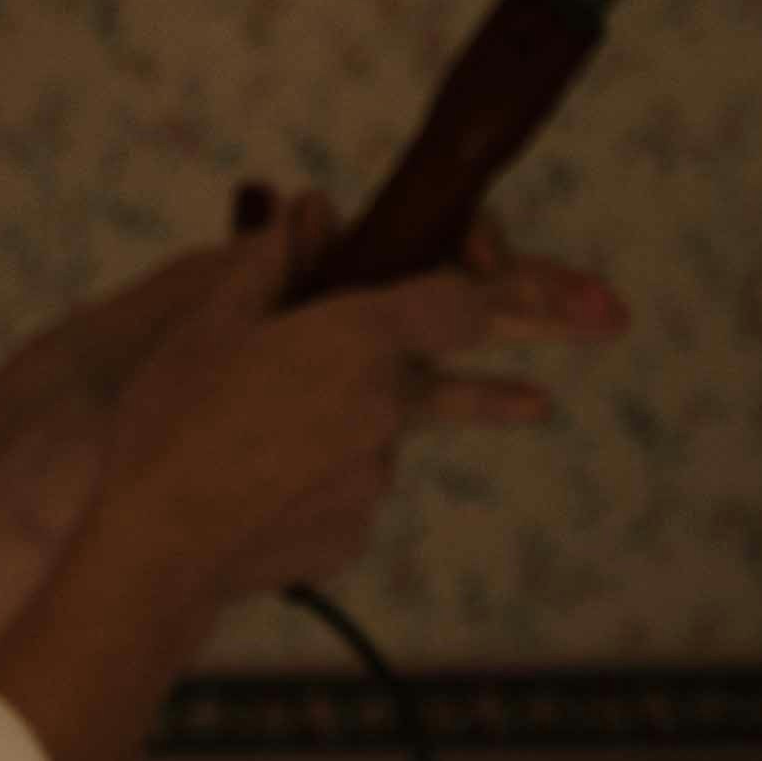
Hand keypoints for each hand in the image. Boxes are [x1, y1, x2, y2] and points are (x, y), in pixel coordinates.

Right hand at [0, 188, 621, 657]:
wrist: (150, 551)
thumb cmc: (166, 425)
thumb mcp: (205, 327)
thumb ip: (266, 263)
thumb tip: (306, 208)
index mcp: (354, 338)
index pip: (459, 299)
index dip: (506, 280)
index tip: (551, 278)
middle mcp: (383, 404)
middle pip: (453, 371)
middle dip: (536, 333)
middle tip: (611, 318)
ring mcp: (374, 473)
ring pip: (379, 433)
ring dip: (347, 426)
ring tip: (259, 441)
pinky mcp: (354, 528)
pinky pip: (346, 489)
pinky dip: (316, 480)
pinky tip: (255, 489)